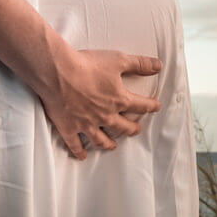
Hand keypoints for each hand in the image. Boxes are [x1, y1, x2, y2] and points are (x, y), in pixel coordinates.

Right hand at [37, 48, 162, 160]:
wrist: (57, 72)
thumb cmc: (87, 65)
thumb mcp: (118, 60)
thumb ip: (140, 64)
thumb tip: (158, 66)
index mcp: (119, 100)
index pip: (141, 106)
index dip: (150, 106)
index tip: (155, 107)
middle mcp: (105, 116)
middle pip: (123, 127)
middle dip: (131, 129)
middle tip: (135, 130)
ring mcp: (87, 124)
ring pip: (101, 140)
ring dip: (109, 144)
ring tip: (113, 146)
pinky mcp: (69, 127)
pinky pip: (75, 144)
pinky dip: (79, 151)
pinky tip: (82, 156)